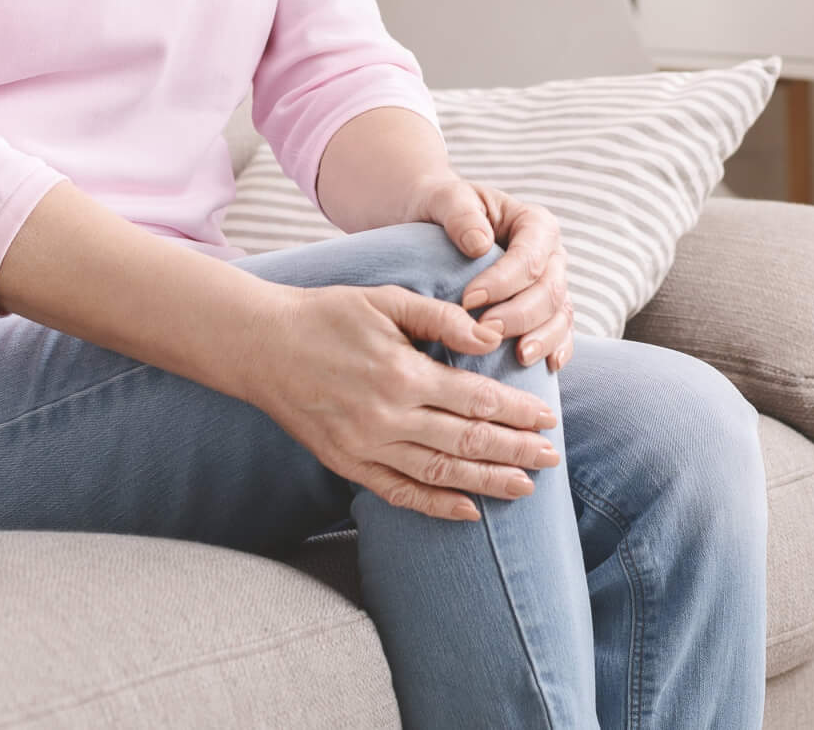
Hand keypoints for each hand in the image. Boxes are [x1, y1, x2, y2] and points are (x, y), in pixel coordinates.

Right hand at [241, 280, 561, 522]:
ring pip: (440, 473)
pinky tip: (468, 512)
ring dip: (487, 483)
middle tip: (552, 459)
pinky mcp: (347, 464)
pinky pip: (398, 493)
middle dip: (515, 452)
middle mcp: (387, 418)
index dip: (517, 411)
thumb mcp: (386, 300)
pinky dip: (436, 506)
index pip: (476, 399)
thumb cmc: (328, 315)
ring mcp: (366, 447)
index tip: (548, 418)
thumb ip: (441, 319)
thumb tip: (490, 337)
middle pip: (467, 442)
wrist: (261, 346)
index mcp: (402, 375)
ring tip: (525, 488)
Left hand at [406, 176, 575, 372]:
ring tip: (518, 357)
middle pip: (550, 290)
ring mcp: (551, 285)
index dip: (504, 281)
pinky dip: (557, 349)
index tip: (468, 299)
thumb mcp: (446, 199)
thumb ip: (461, 214)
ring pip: (561, 315)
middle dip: (520, 314)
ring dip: (543, 338)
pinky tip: (546, 367)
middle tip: (485, 332)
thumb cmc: (442, 210)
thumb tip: (478, 244)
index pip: (531, 255)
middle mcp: (551, 255)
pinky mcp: (545, 312)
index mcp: (534, 224)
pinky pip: (561, 332)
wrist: (436, 225)